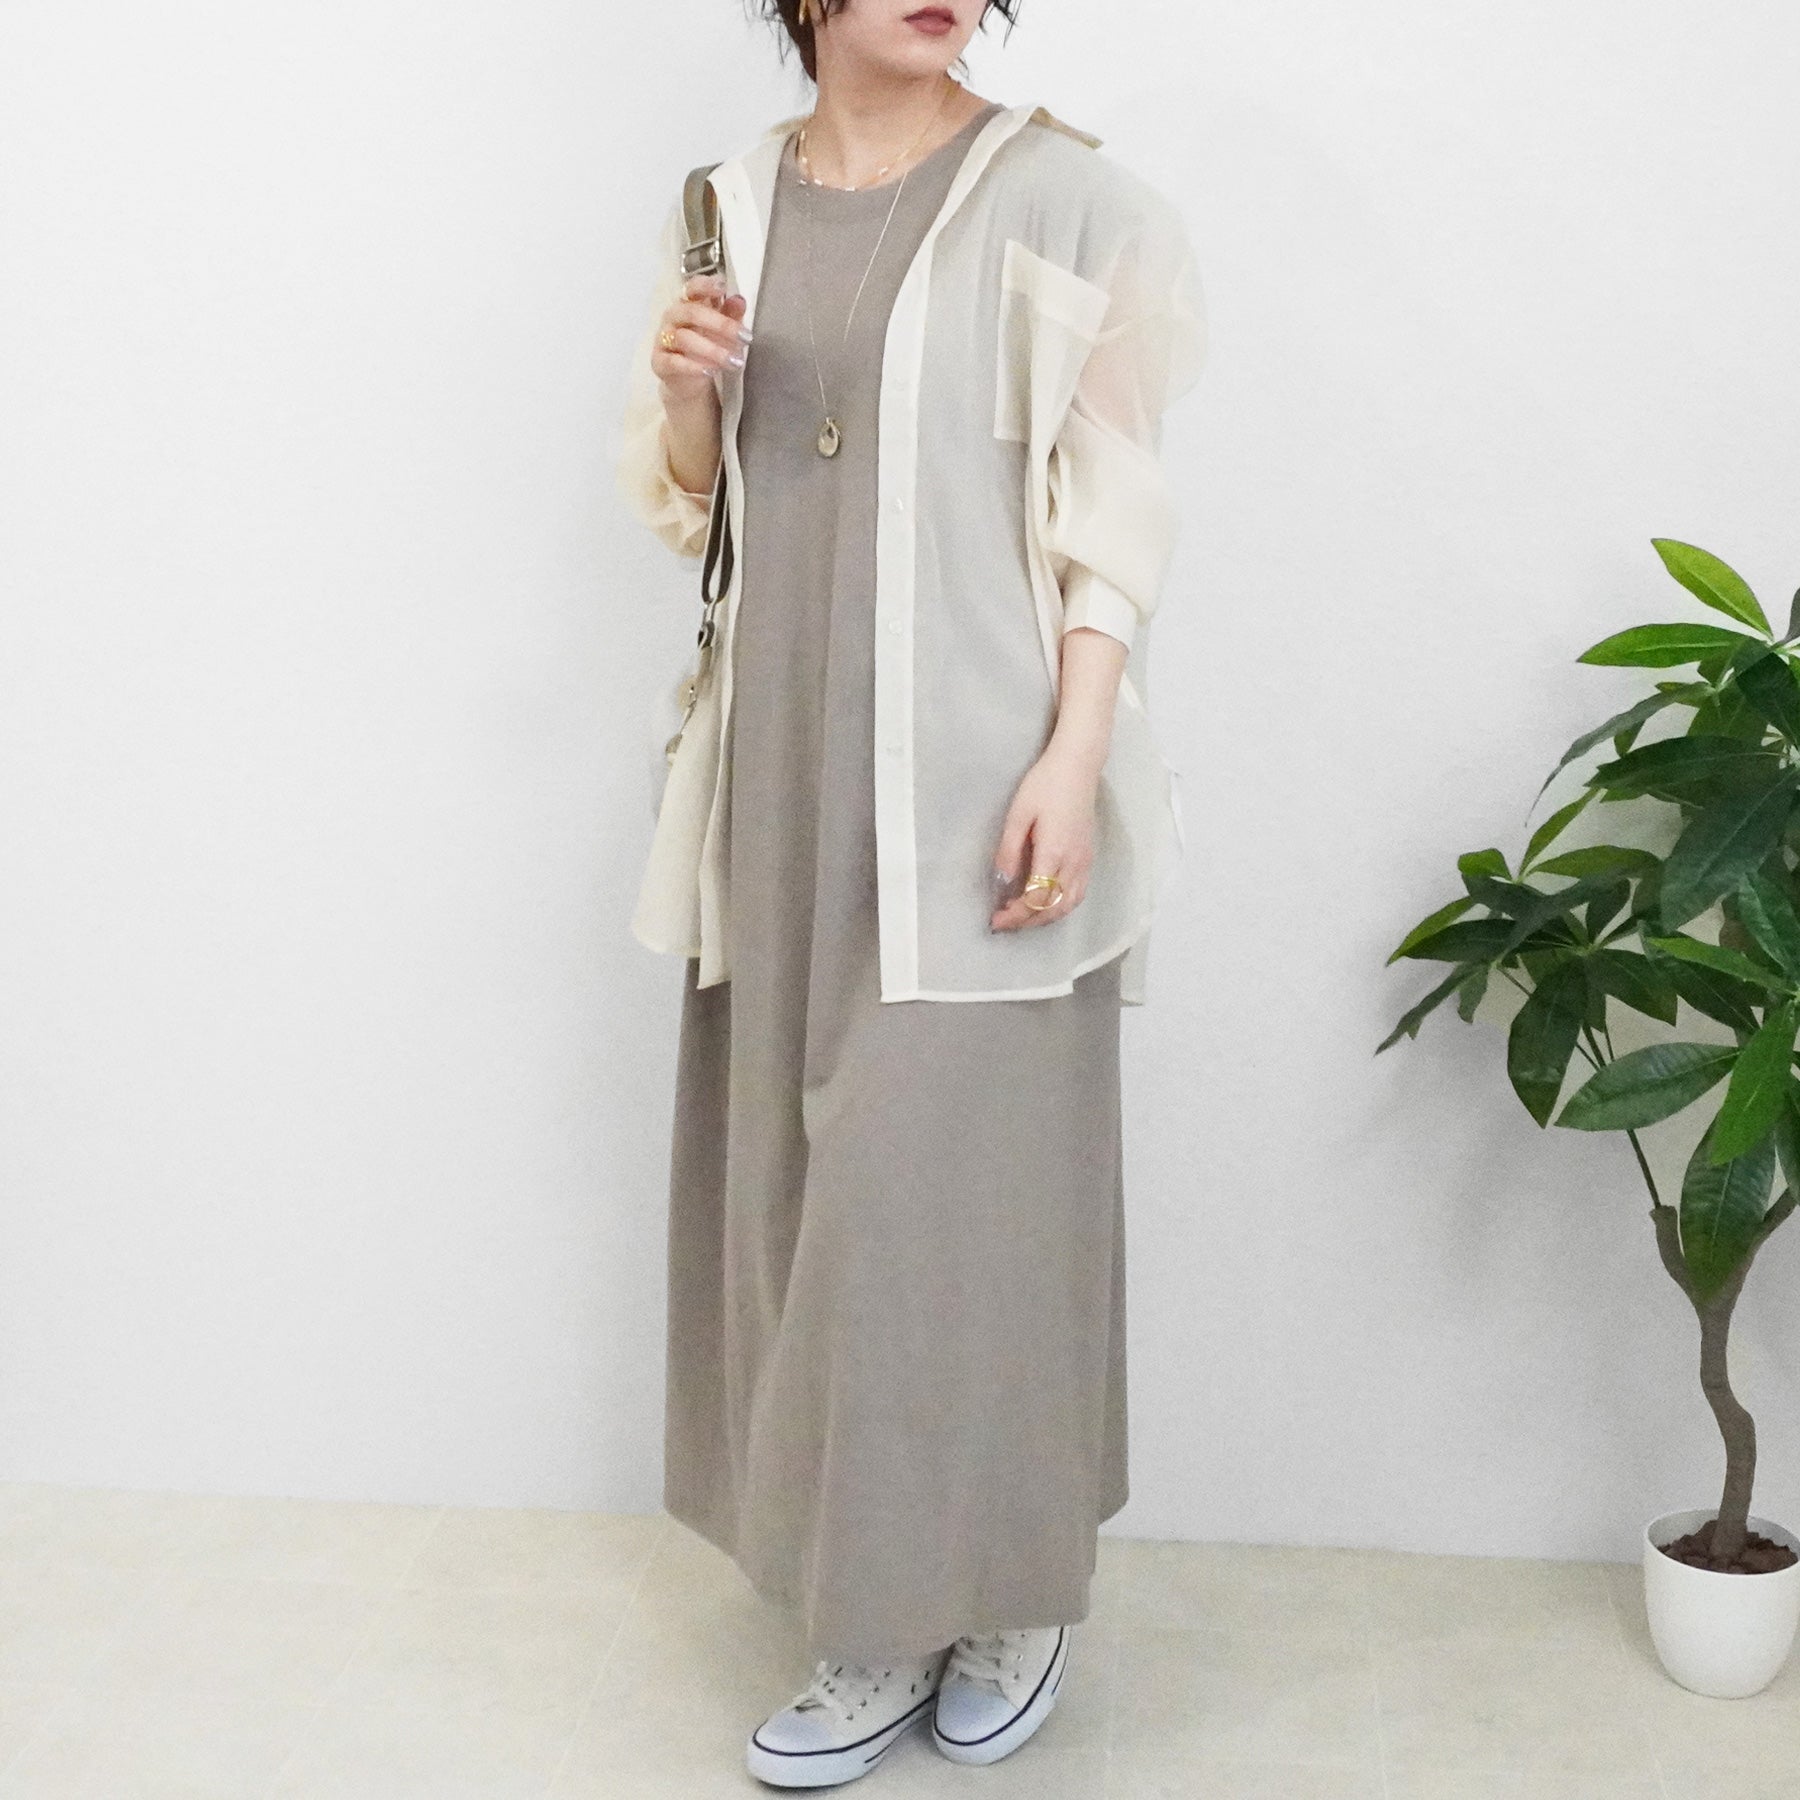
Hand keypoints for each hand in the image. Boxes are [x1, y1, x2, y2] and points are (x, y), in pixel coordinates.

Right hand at [650, 273, 750, 402]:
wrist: (690, 382)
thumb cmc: (706, 350)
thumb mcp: (723, 332)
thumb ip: (731, 315)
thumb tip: (739, 300)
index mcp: (688, 304)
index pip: (692, 288)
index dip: (705, 285)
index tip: (722, 288)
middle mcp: (673, 317)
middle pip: (692, 313)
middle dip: (721, 325)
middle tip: (744, 337)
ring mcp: (663, 339)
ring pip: (684, 338)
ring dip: (712, 350)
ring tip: (733, 361)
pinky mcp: (659, 362)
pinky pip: (674, 362)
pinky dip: (693, 367)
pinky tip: (710, 372)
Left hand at [989, 746, 1099, 931]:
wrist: (1078, 766)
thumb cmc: (1044, 785)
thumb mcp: (1018, 814)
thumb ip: (1009, 850)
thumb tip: (1001, 881)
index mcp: (1054, 853)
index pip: (1036, 899)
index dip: (1015, 915)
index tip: (995, 920)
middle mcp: (1073, 863)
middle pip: (1053, 908)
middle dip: (1027, 922)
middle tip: (1004, 922)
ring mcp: (1085, 862)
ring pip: (1069, 905)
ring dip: (1045, 918)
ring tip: (1022, 917)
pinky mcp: (1089, 857)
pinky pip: (1078, 894)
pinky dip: (1060, 907)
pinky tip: (1045, 903)